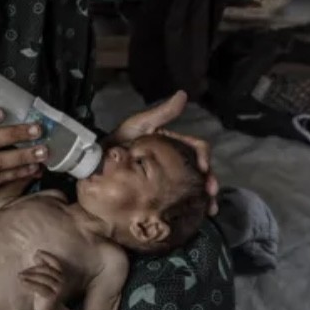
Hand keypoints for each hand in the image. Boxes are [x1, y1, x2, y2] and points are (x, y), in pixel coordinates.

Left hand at [19, 251, 69, 309]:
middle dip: (33, 269)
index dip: (47, 256)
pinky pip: (40, 288)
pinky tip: (22, 282)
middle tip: (21, 272)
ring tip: (19, 276)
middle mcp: (63, 281)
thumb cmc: (45, 293)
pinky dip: (30, 284)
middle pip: (46, 270)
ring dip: (29, 276)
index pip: (55, 262)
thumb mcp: (43, 279)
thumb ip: (42, 267)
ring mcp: (59, 289)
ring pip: (43, 278)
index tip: (37, 252)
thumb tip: (36, 254)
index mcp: (62, 275)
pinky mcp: (53, 297)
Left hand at [110, 91, 219, 215]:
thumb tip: (183, 94)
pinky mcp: (161, 193)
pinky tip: (199, 215)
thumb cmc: (118, 143)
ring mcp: (168, 178)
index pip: (197, 149)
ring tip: (210, 208)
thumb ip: (160, 113)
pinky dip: (192, 207)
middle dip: (210, 181)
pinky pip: (180, 200)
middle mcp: (175, 161)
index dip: (204, 157)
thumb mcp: (138, 126)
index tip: (205, 169)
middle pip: (200, 170)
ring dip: (205, 197)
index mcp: (173, 145)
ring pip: (194, 187)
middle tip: (211, 193)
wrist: (98, 166)